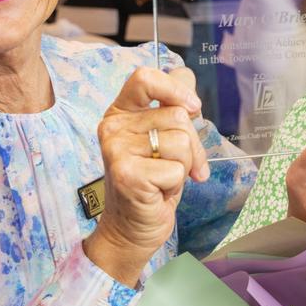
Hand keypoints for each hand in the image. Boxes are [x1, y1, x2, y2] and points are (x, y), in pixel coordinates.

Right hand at [84, 67, 208, 285]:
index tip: (193, 108)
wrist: (132, 228)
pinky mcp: (126, 174)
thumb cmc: (152, 181)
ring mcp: (116, 150)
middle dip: (191, 144)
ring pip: (181, 142)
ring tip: (164, 178)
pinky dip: (176, 184)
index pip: (145, 77)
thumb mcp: (163, 138)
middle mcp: (113, 127)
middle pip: (177, 115)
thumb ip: (173, 106)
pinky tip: (158, 191)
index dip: (175, 88)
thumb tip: (188, 83)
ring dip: (184, 166)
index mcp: (120, 112)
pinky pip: (176, 169)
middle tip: (177, 166)